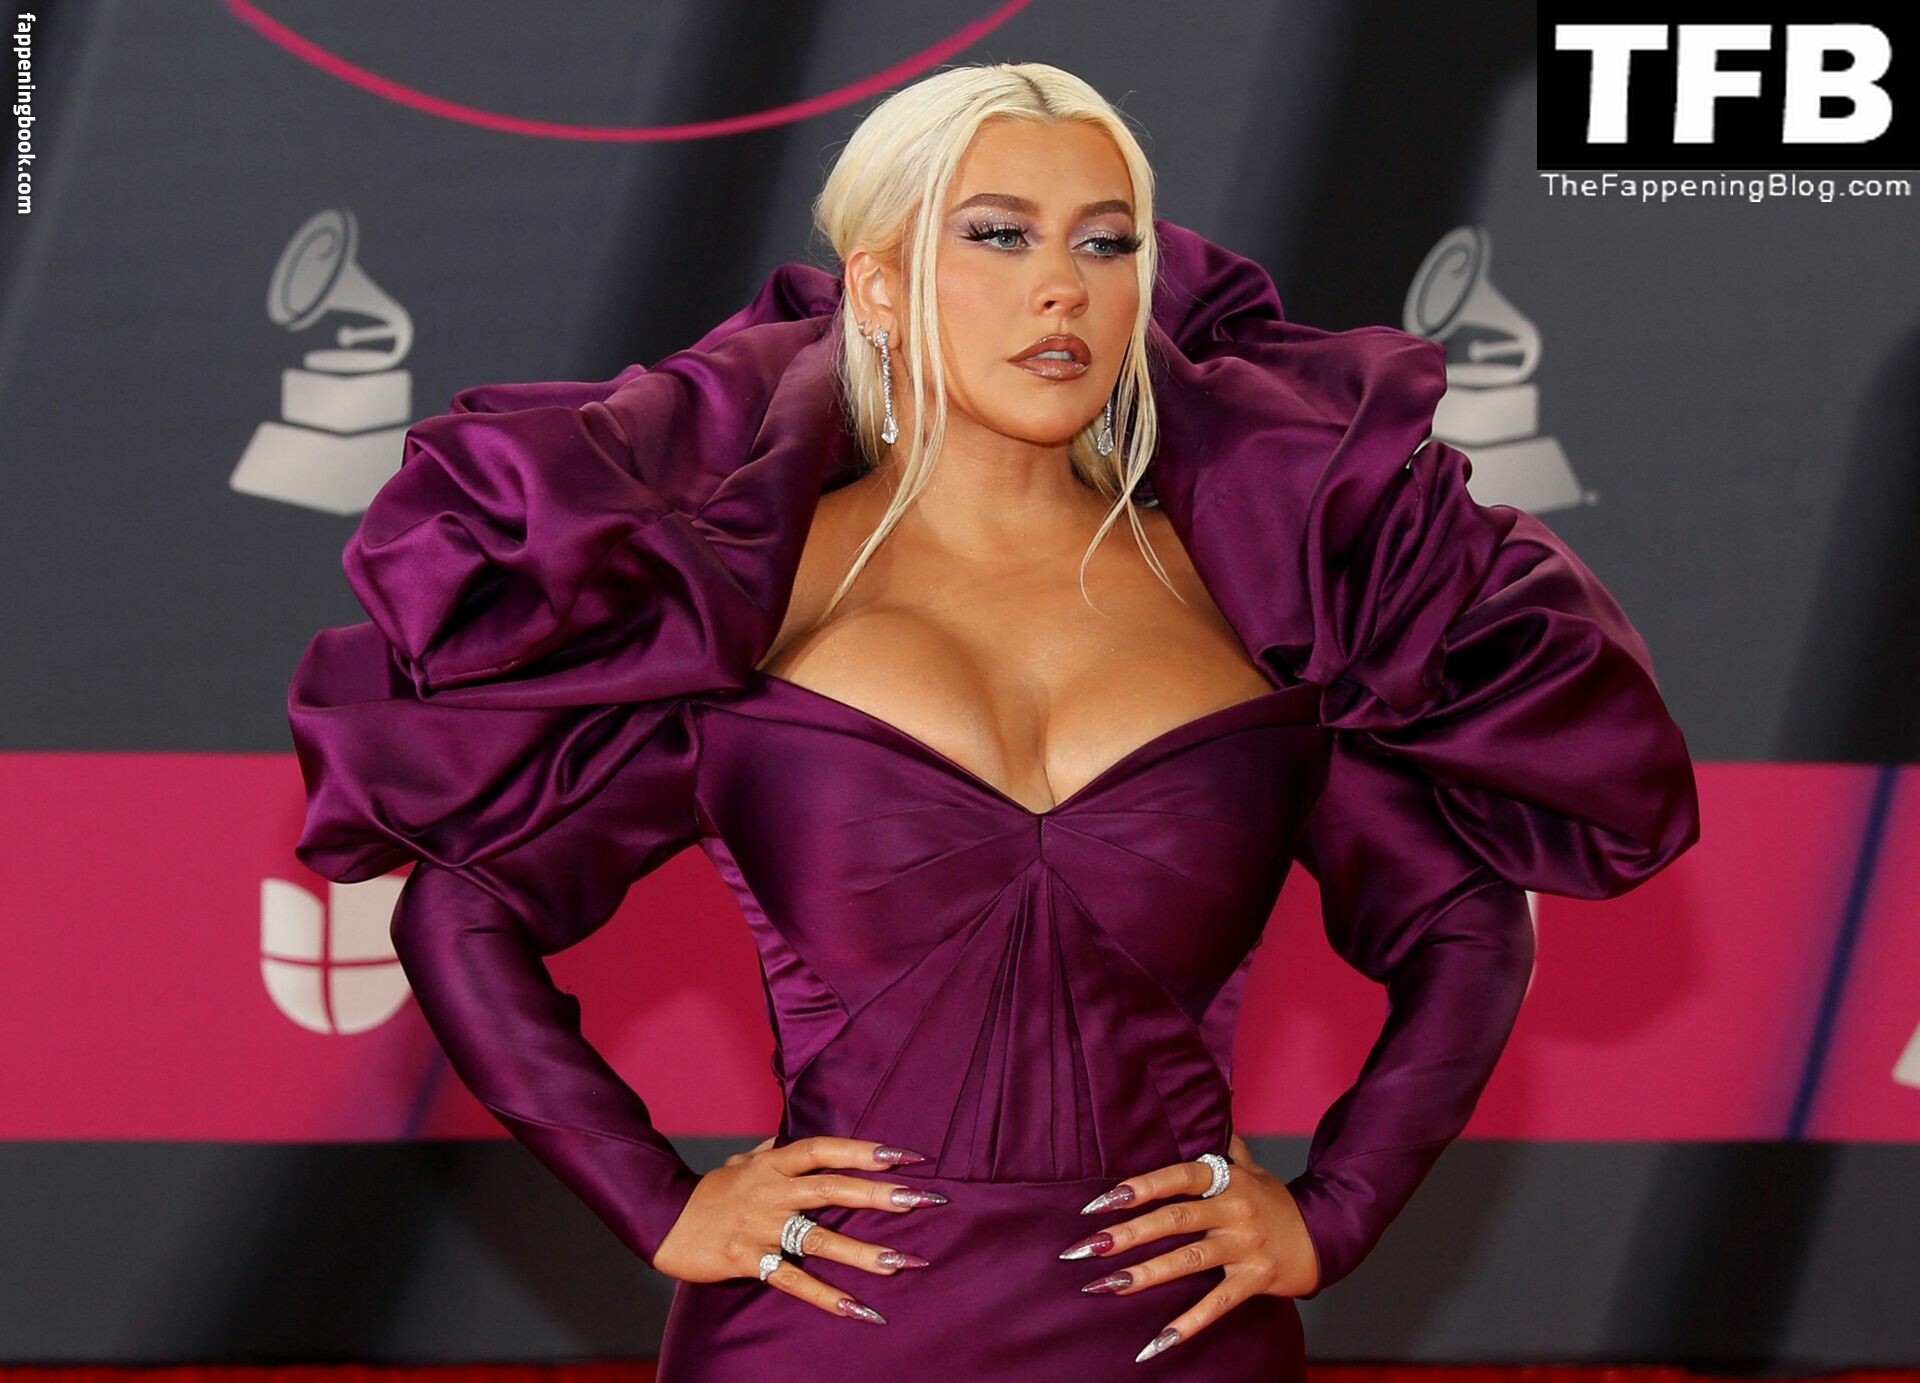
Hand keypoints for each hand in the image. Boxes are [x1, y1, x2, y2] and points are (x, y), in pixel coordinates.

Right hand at [652, 1134, 943, 1323]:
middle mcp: (770, 1191)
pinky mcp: (748, 1260)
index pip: (824, 1150)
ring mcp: (760, 1226)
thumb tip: (807, 1142)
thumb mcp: (743, 1160)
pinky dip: (826, 1297)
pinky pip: (792, 1280)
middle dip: (880, 1194)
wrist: (662, 1219)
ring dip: (862, 1252)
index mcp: (772, 1162)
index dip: (863, 1150)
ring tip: (900, 1262)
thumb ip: (777, 1151)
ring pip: (818, 1238)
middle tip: (923, 1199)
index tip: (906, 1155)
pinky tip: (858, 1309)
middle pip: (832, 1188)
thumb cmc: (711, 1190)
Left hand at [1058, 1134, 1319, 1361]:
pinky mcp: (1255, 1280)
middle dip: (1126, 1234)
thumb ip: (1222, 1147)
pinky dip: (1188, 1324)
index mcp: (1226, 1180)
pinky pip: (1217, 1304)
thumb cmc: (1276, 1201)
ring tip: (1105, 1286)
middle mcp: (1233, 1210)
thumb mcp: (1251, 1168)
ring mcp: (1244, 1246)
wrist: (1325, 1235)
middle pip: (1173, 1220)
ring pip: (1188, 1261)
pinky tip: (1157, 1340)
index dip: (1139, 1187)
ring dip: (1144, 1275)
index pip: (1177, 1178)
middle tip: (1086, 1247)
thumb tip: (1200, 1113)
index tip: (1099, 1202)